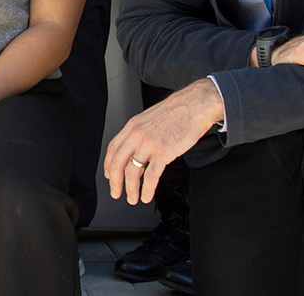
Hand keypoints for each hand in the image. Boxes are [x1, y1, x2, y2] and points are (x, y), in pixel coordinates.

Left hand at [104, 79, 224, 204]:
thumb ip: (141, 133)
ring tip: (133, 198)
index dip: (108, 165)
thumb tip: (137, 149)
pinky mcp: (164, 152)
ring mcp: (150, 144)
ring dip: (131, 189)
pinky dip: (147, 189)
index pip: (113, 149)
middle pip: (118, 163)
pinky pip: (151, 176)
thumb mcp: (150, 118)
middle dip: (115, 182)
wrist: (195, 105)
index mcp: (133, 126)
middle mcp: (137, 135)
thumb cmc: (178, 111)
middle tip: (116, 193)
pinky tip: (147, 195)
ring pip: (132, 172)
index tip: (109, 175)